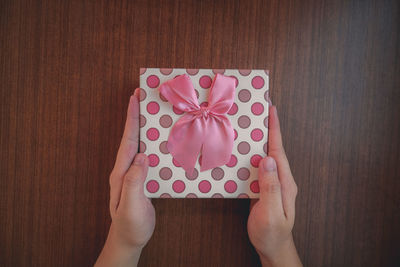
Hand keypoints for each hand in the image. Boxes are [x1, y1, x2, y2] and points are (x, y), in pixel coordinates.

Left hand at [95, 89, 154, 266]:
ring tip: (152, 111)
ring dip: (144, 126)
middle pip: (132, 137)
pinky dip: (152, 142)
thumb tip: (142, 156)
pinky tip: (160, 139)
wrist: (128, 239)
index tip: (134, 98)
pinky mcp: (141, 179)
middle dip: (136, 115)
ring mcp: (133, 173)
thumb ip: (134, 182)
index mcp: (121, 172)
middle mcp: (125, 168)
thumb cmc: (130, 225)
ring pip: (139, 144)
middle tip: (142, 96)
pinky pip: (147, 155)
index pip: (127, 140)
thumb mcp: (131, 205)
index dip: (131, 118)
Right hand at [247, 106, 301, 266]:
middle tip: (259, 109)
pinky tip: (243, 150)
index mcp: (285, 182)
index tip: (271, 109)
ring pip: (265, 155)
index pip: (279, 150)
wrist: (273, 247)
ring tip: (249, 124)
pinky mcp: (263, 187)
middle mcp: (281, 179)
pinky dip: (251, 154)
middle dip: (268, 128)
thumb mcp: (271, 212)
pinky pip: (258, 166)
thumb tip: (267, 159)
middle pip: (273, 148)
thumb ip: (270, 187)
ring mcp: (272, 183)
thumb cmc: (272, 233)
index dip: (275, 129)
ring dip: (259, 139)